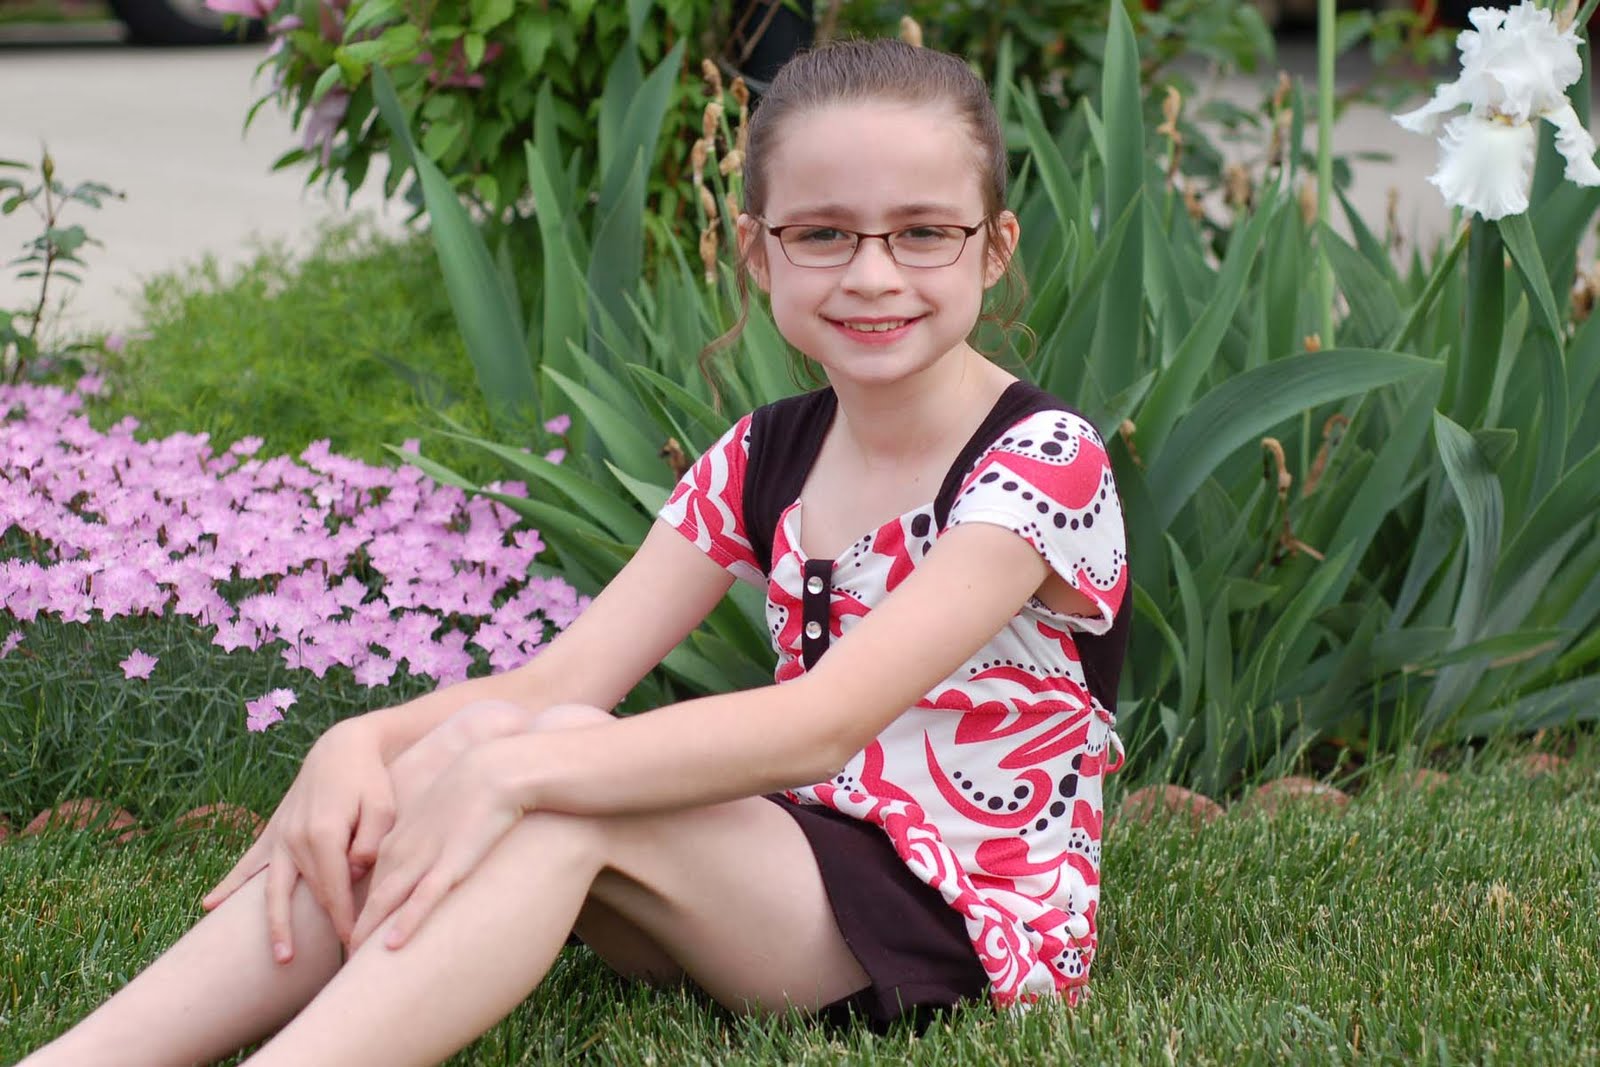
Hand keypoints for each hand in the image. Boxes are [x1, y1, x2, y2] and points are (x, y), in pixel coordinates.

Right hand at [202, 718, 394, 960]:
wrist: (342, 749)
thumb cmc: (370, 780)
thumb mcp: (383, 807)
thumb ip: (372, 842)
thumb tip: (354, 872)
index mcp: (325, 834)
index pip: (336, 889)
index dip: (346, 919)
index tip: (356, 943)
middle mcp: (297, 839)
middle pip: (308, 895)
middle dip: (319, 929)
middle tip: (332, 959)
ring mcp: (281, 837)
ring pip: (273, 888)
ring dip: (276, 923)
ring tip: (278, 956)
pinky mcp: (274, 832)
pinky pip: (248, 863)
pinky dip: (230, 884)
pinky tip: (209, 905)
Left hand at [349, 747, 523, 952]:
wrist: (492, 770)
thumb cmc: (470, 792)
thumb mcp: (437, 817)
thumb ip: (425, 840)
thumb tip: (425, 862)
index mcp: (396, 839)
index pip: (368, 883)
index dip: (358, 911)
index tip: (352, 936)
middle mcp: (402, 852)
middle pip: (370, 898)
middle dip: (354, 931)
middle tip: (345, 964)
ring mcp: (424, 859)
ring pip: (387, 903)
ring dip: (369, 933)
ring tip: (355, 964)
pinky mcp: (450, 864)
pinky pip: (423, 899)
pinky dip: (406, 922)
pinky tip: (392, 945)